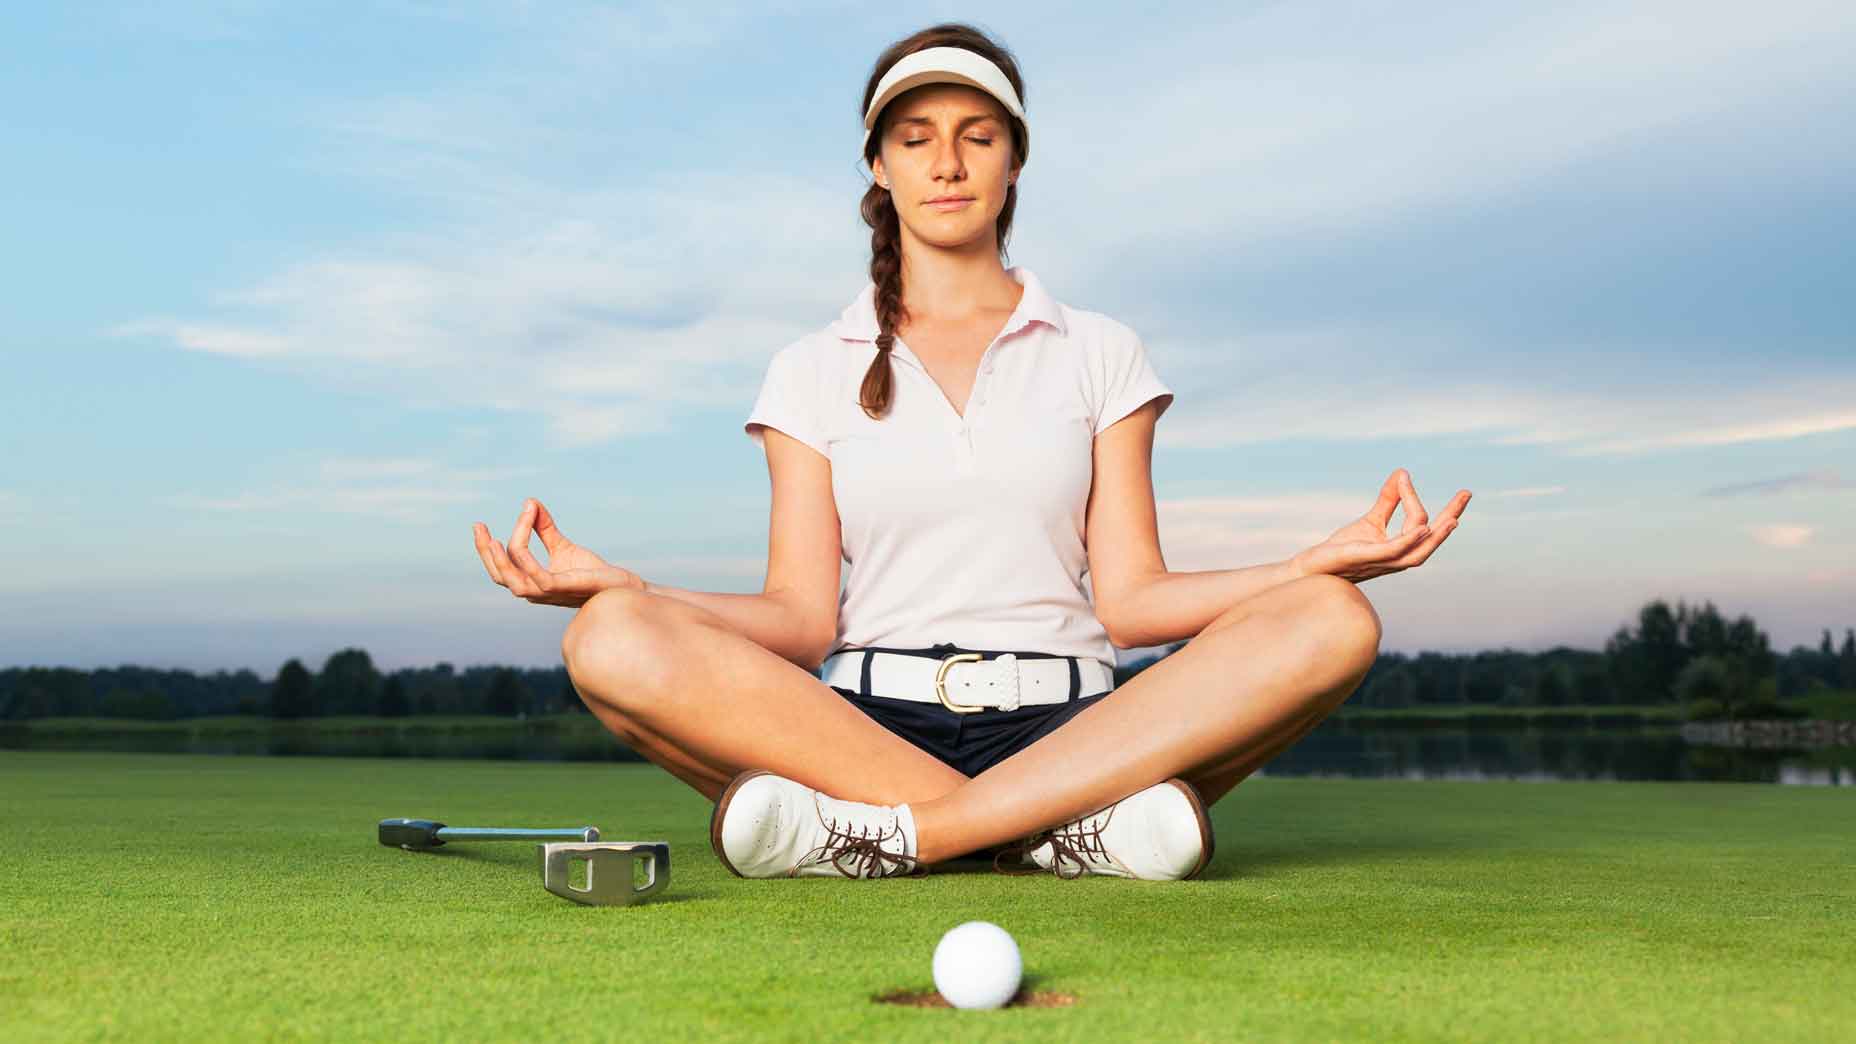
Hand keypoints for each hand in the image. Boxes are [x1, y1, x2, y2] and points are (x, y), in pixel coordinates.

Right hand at [472, 498, 645, 607]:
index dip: (488, 548)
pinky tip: (519, 545)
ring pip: (513, 582)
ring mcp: (548, 593)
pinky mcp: (564, 588)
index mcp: (532, 581)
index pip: (502, 568)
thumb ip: (545, 528)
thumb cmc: (591, 571)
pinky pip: (538, 579)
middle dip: (485, 552)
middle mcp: (536, 591)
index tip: (482, 523)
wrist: (620, 587)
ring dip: (501, 560)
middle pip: (500, 576)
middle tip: (478, 527)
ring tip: (493, 539)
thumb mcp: (563, 546)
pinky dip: (526, 562)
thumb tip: (530, 502)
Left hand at [1291, 469, 1468, 583]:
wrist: (1316, 567)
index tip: (1414, 478)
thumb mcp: (1370, 521)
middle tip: (1467, 494)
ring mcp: (1384, 561)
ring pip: (1419, 551)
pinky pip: (1396, 551)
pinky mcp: (1368, 559)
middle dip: (1451, 517)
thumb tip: (1402, 473)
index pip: (1426, 527)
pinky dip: (1410, 540)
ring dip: (1438, 535)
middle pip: (1431, 539)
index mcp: (1401, 548)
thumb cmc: (1344, 548)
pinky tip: (1423, 528)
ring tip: (1453, 519)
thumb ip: (1388, 501)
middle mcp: (1398, 557)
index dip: (1432, 505)